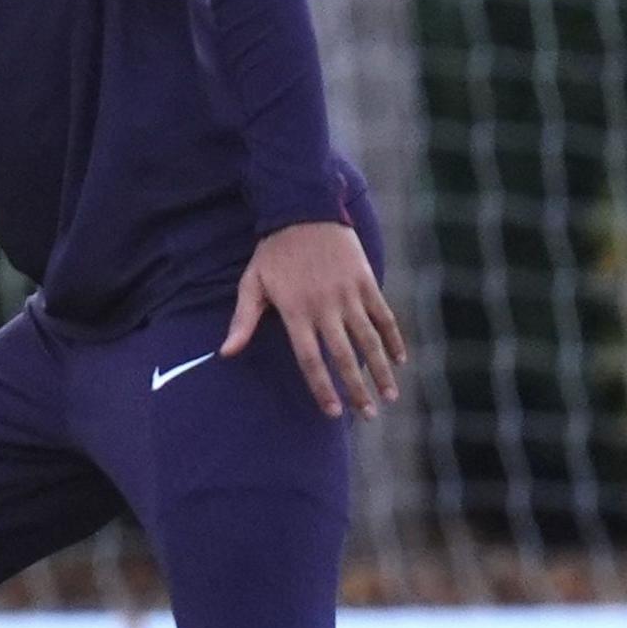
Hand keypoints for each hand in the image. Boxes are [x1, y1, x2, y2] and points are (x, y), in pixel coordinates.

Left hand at [224, 219, 406, 418]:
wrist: (303, 211)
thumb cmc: (273, 253)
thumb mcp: (252, 284)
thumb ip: (242, 320)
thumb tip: (225, 352)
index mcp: (295, 311)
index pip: (310, 359)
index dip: (322, 387)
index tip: (333, 412)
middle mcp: (325, 307)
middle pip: (343, 357)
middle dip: (357, 390)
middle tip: (367, 416)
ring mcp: (349, 294)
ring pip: (370, 341)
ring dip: (382, 371)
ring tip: (389, 398)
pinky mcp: (366, 282)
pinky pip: (384, 316)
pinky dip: (394, 339)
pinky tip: (400, 361)